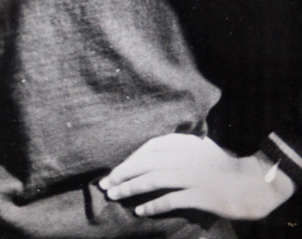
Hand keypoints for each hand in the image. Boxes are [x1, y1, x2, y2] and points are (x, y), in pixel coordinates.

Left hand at [98, 134, 295, 219]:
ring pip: (153, 180)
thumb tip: (149, 153)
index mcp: (183, 143)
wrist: (250, 183)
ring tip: (116, 196)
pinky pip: (171, 200)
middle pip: (146, 164)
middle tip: (106, 185)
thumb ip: (177, 148)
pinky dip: (153, 206)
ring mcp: (192, 175)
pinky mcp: (199, 194)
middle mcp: (184, 157)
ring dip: (131, 188)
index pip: (147, 150)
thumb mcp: (198, 148)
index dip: (127, 161)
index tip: (112, 172)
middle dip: (123, 175)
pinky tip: (141, 211)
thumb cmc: (221, 166)